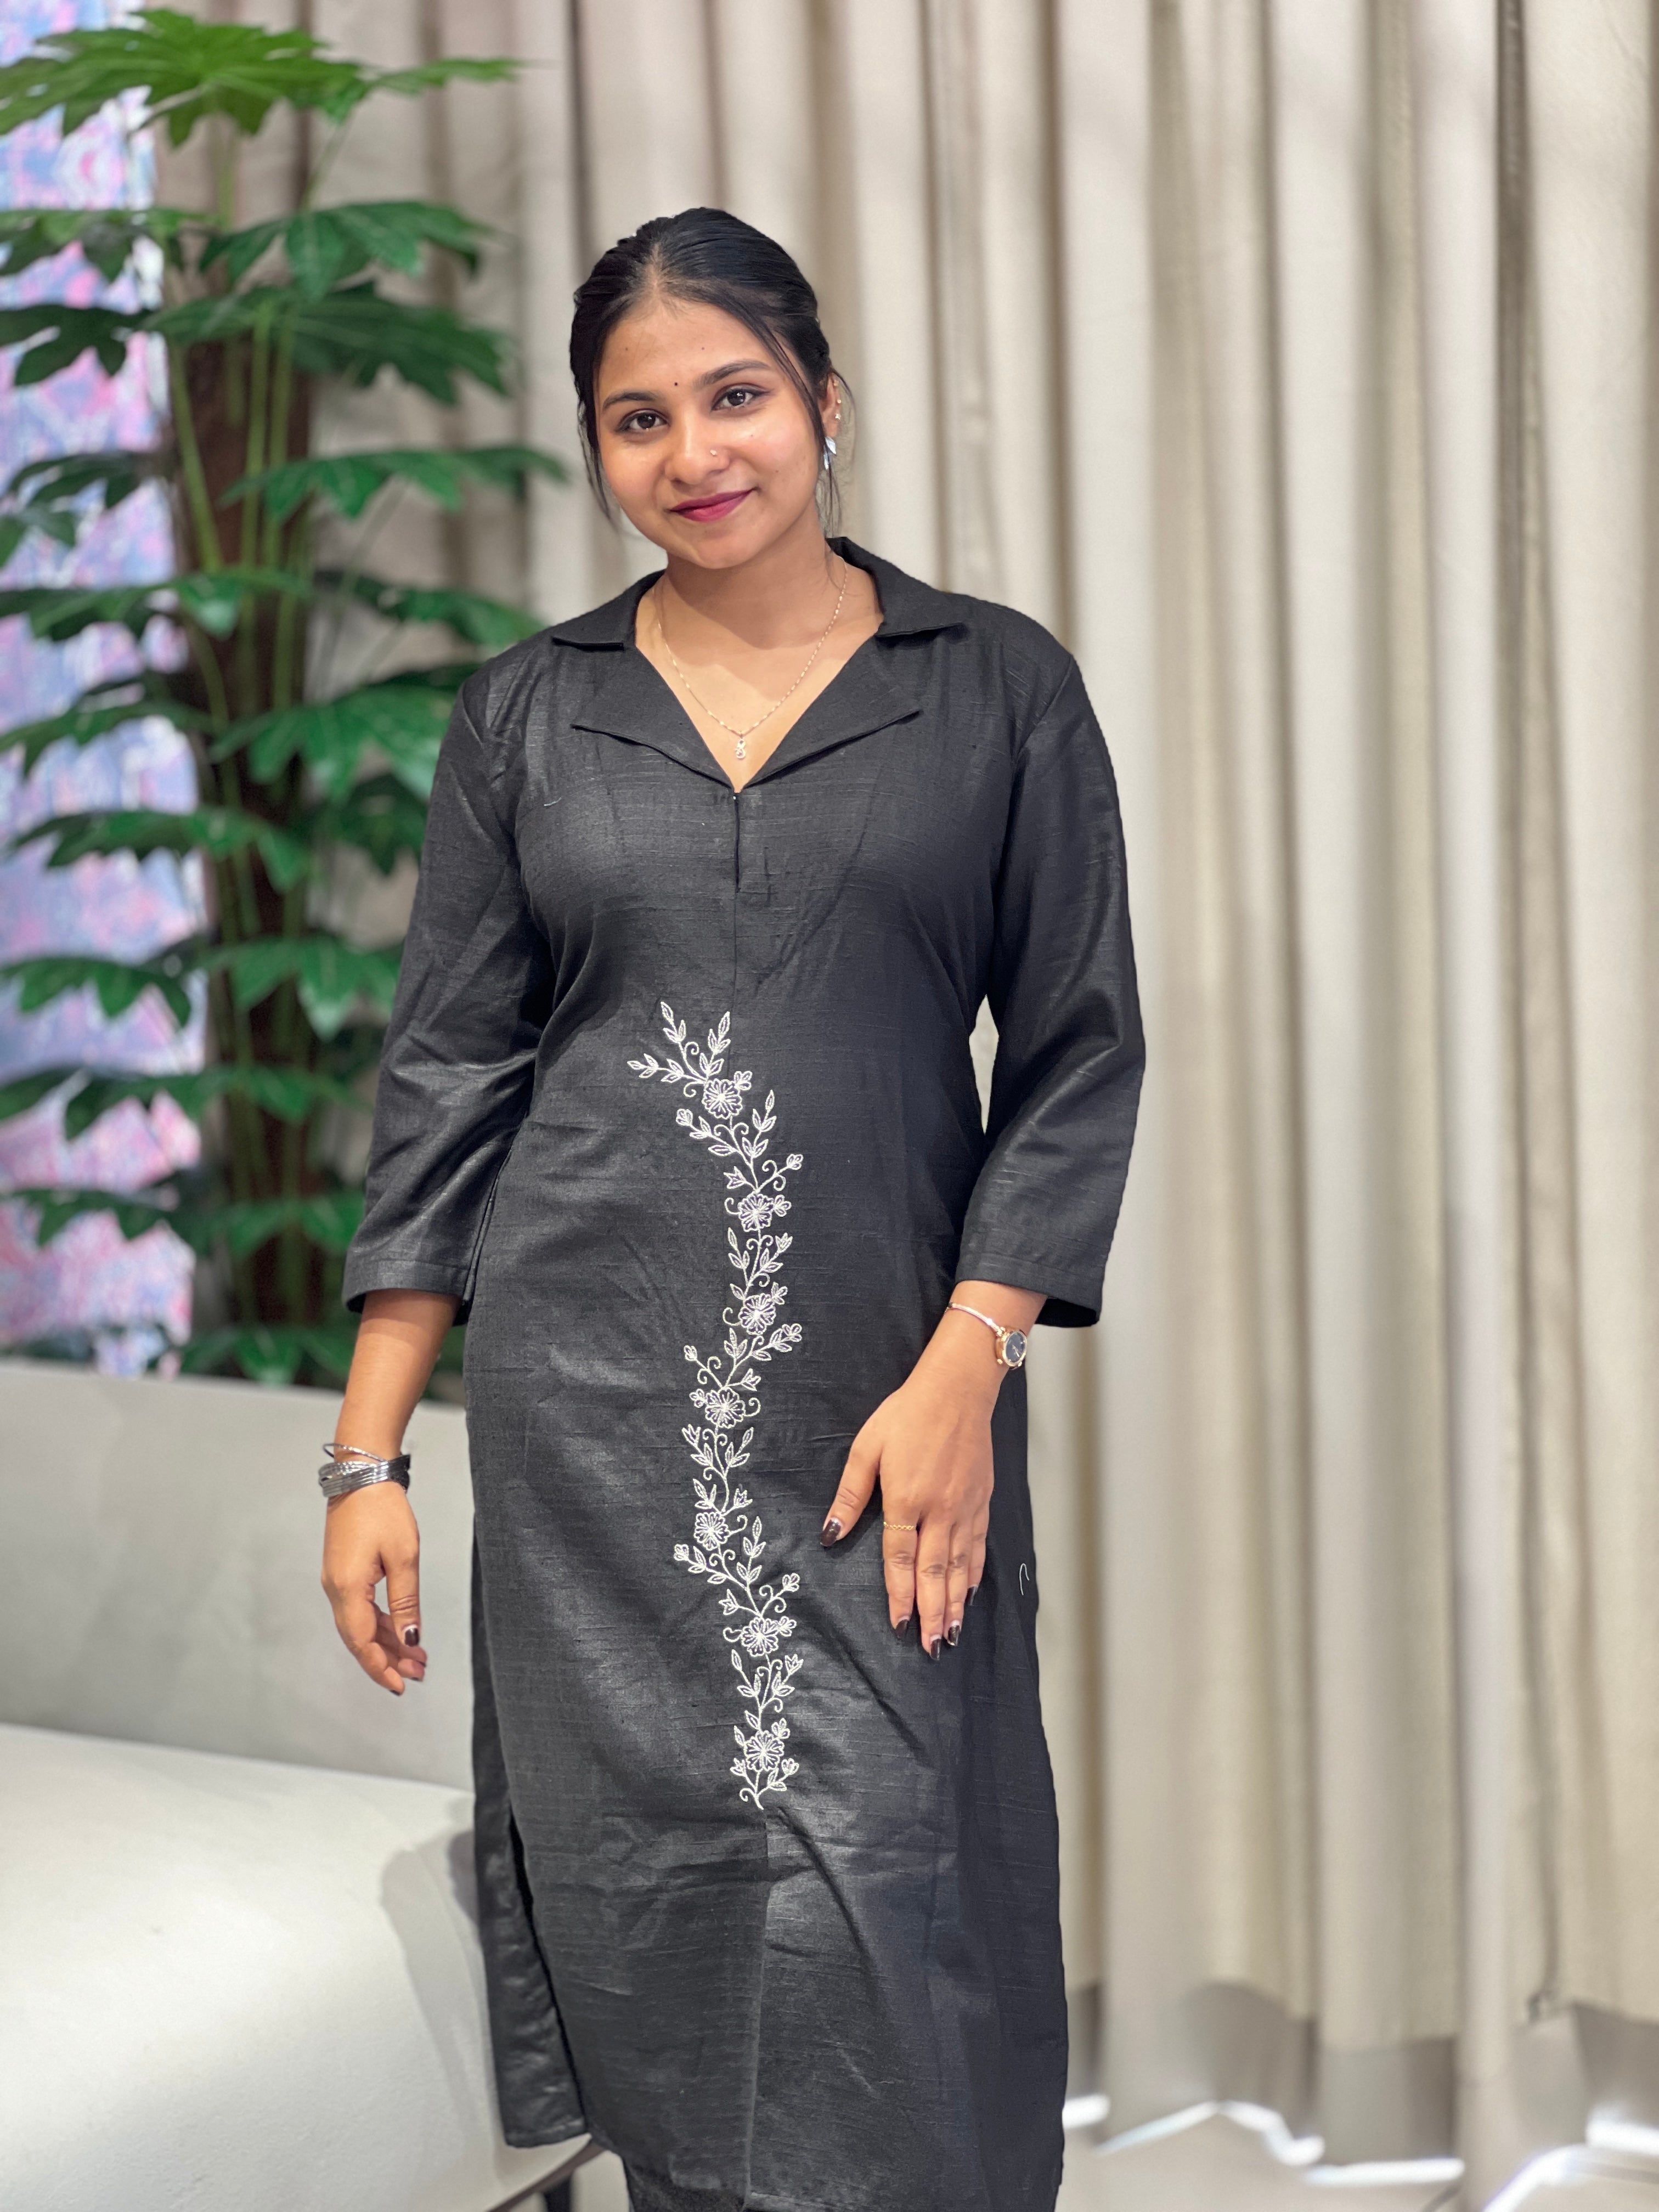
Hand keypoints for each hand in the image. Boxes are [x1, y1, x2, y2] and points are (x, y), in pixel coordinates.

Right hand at [321, 1481, 426, 1694]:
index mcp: (346, 1589)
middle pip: (360, 1639)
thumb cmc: (382, 1510)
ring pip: (361, 1625)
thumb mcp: (404, 1558)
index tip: (402, 1685)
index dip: (380, 1668)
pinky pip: (360, 1608)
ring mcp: (337, 1581)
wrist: (361, 1475)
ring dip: (387, 1642)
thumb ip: (406, 1602)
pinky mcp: (343, 1573)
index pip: (361, 1642)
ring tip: (417, 1657)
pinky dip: (381, 1623)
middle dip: (388, 1659)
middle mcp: (335, 1590)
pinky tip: (401, 1631)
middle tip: (419, 1673)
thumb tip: (411, 1639)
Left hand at [820, 1335, 999, 1657]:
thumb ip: (850, 1495)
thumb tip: (830, 1534)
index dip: (899, 1595)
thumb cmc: (907, 1415)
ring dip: (955, 1602)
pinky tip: (971, 1593)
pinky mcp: (981, 1500)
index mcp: (907, 1498)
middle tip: (933, 1648)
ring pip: (960, 1565)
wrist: (957, 1390)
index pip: (901, 1558)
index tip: (899, 1625)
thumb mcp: (867, 1448)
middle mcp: (940, 1509)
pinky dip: (975, 1573)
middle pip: (935, 1571)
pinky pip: (979, 1545)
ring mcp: (965, 1507)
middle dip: (933, 1612)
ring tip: (952, 1634)